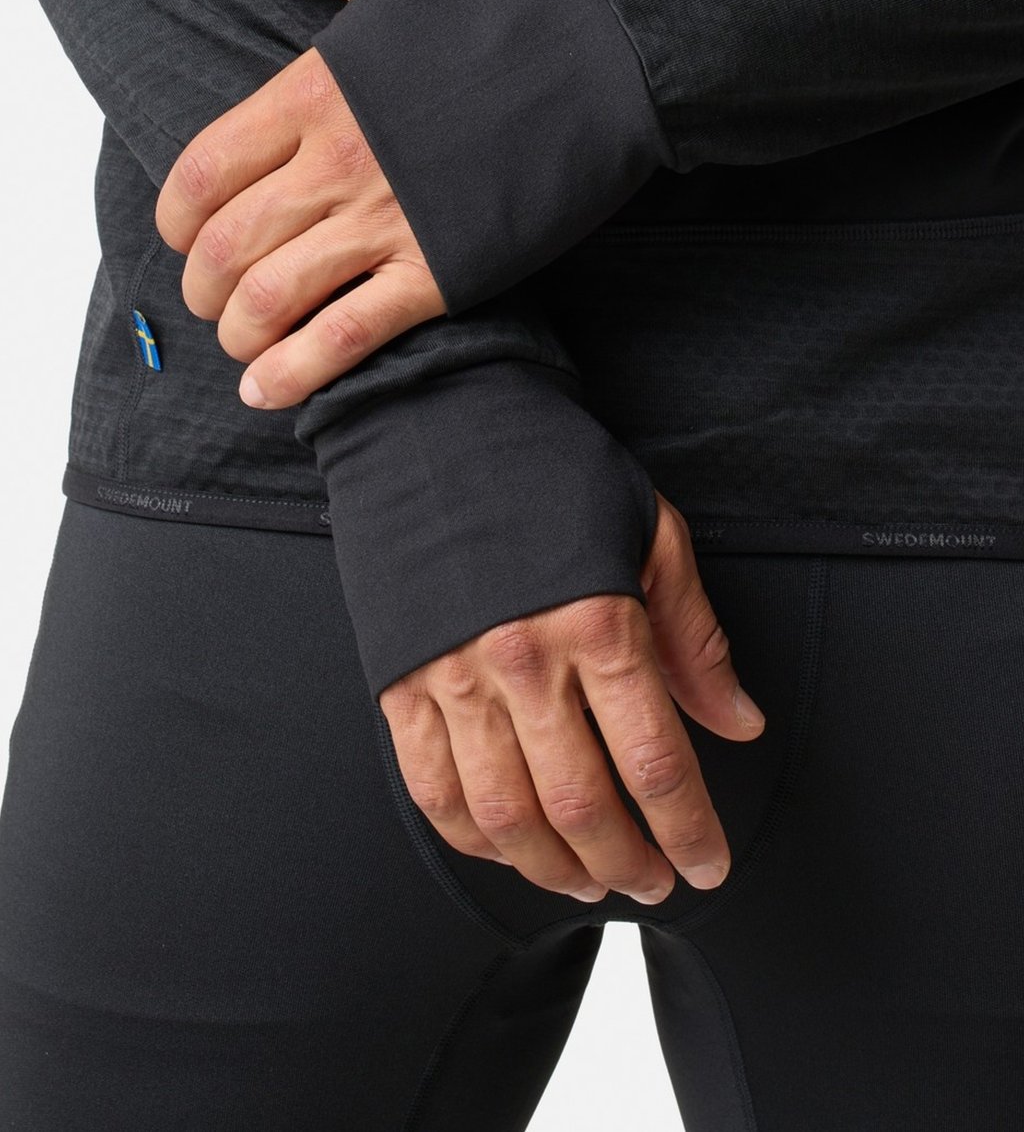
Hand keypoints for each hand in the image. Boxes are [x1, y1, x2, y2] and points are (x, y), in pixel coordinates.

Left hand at [154, 0, 453, 410]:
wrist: (608, 50)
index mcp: (311, 91)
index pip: (201, 172)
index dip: (175, 217)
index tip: (183, 234)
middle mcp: (336, 164)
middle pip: (225, 248)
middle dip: (203, 287)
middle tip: (214, 298)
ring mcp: (388, 222)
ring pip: (273, 301)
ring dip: (241, 335)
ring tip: (244, 345)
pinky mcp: (442, 272)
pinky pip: (347, 338)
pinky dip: (298, 375)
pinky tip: (270, 391)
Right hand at [378, 490, 766, 903]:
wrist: (433, 420)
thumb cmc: (549, 469)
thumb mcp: (648, 530)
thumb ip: (694, 635)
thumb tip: (740, 723)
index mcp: (598, 620)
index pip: (655, 762)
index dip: (690, 830)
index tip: (710, 865)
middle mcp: (523, 660)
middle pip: (583, 806)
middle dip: (630, 863)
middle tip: (656, 881)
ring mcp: (452, 676)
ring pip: (506, 815)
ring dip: (555, 869)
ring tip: (589, 881)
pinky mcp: (398, 683)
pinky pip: (432, 790)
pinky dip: (474, 837)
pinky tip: (509, 846)